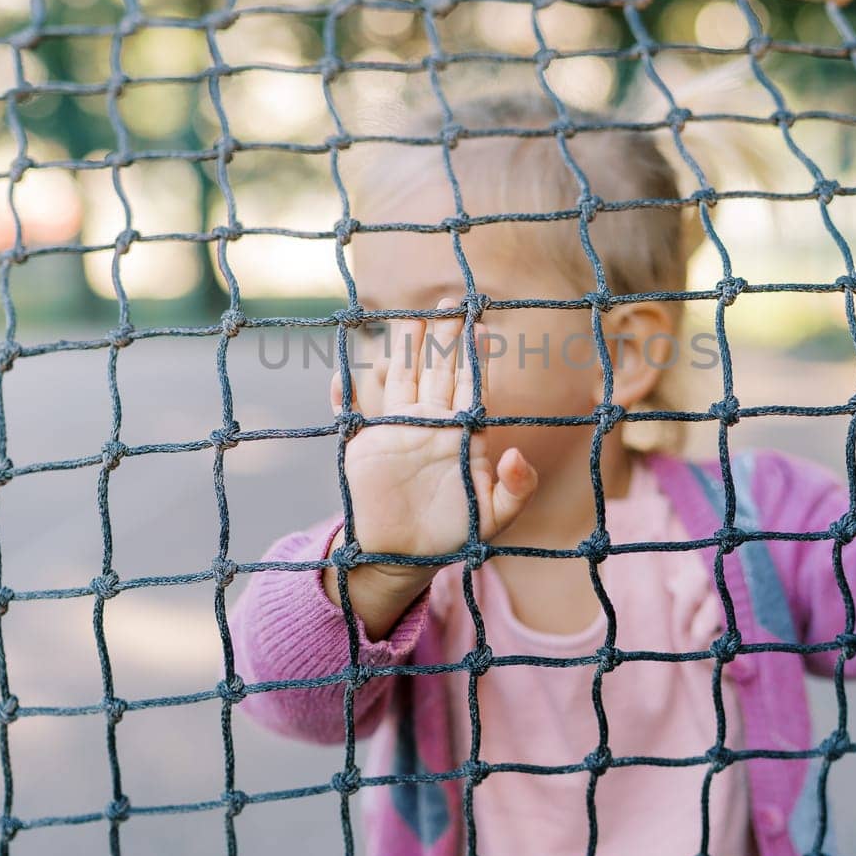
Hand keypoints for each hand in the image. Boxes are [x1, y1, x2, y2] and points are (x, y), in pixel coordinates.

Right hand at [323, 297, 538, 636]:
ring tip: (408, 320)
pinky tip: (341, 375)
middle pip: (437, 370)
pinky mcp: (366, 443)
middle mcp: (431, 422)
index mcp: (463, 434)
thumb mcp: (493, 517)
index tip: (481, 326)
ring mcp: (397, 428)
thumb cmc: (454, 533)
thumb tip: (514, 454)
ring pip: (401, 378)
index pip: (471, 385)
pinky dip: (345, 395)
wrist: (406, 554)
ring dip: (403, 350)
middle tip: (448, 300)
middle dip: (442, 337)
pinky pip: (354, 411)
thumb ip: (514, 489)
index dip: (475, 357)